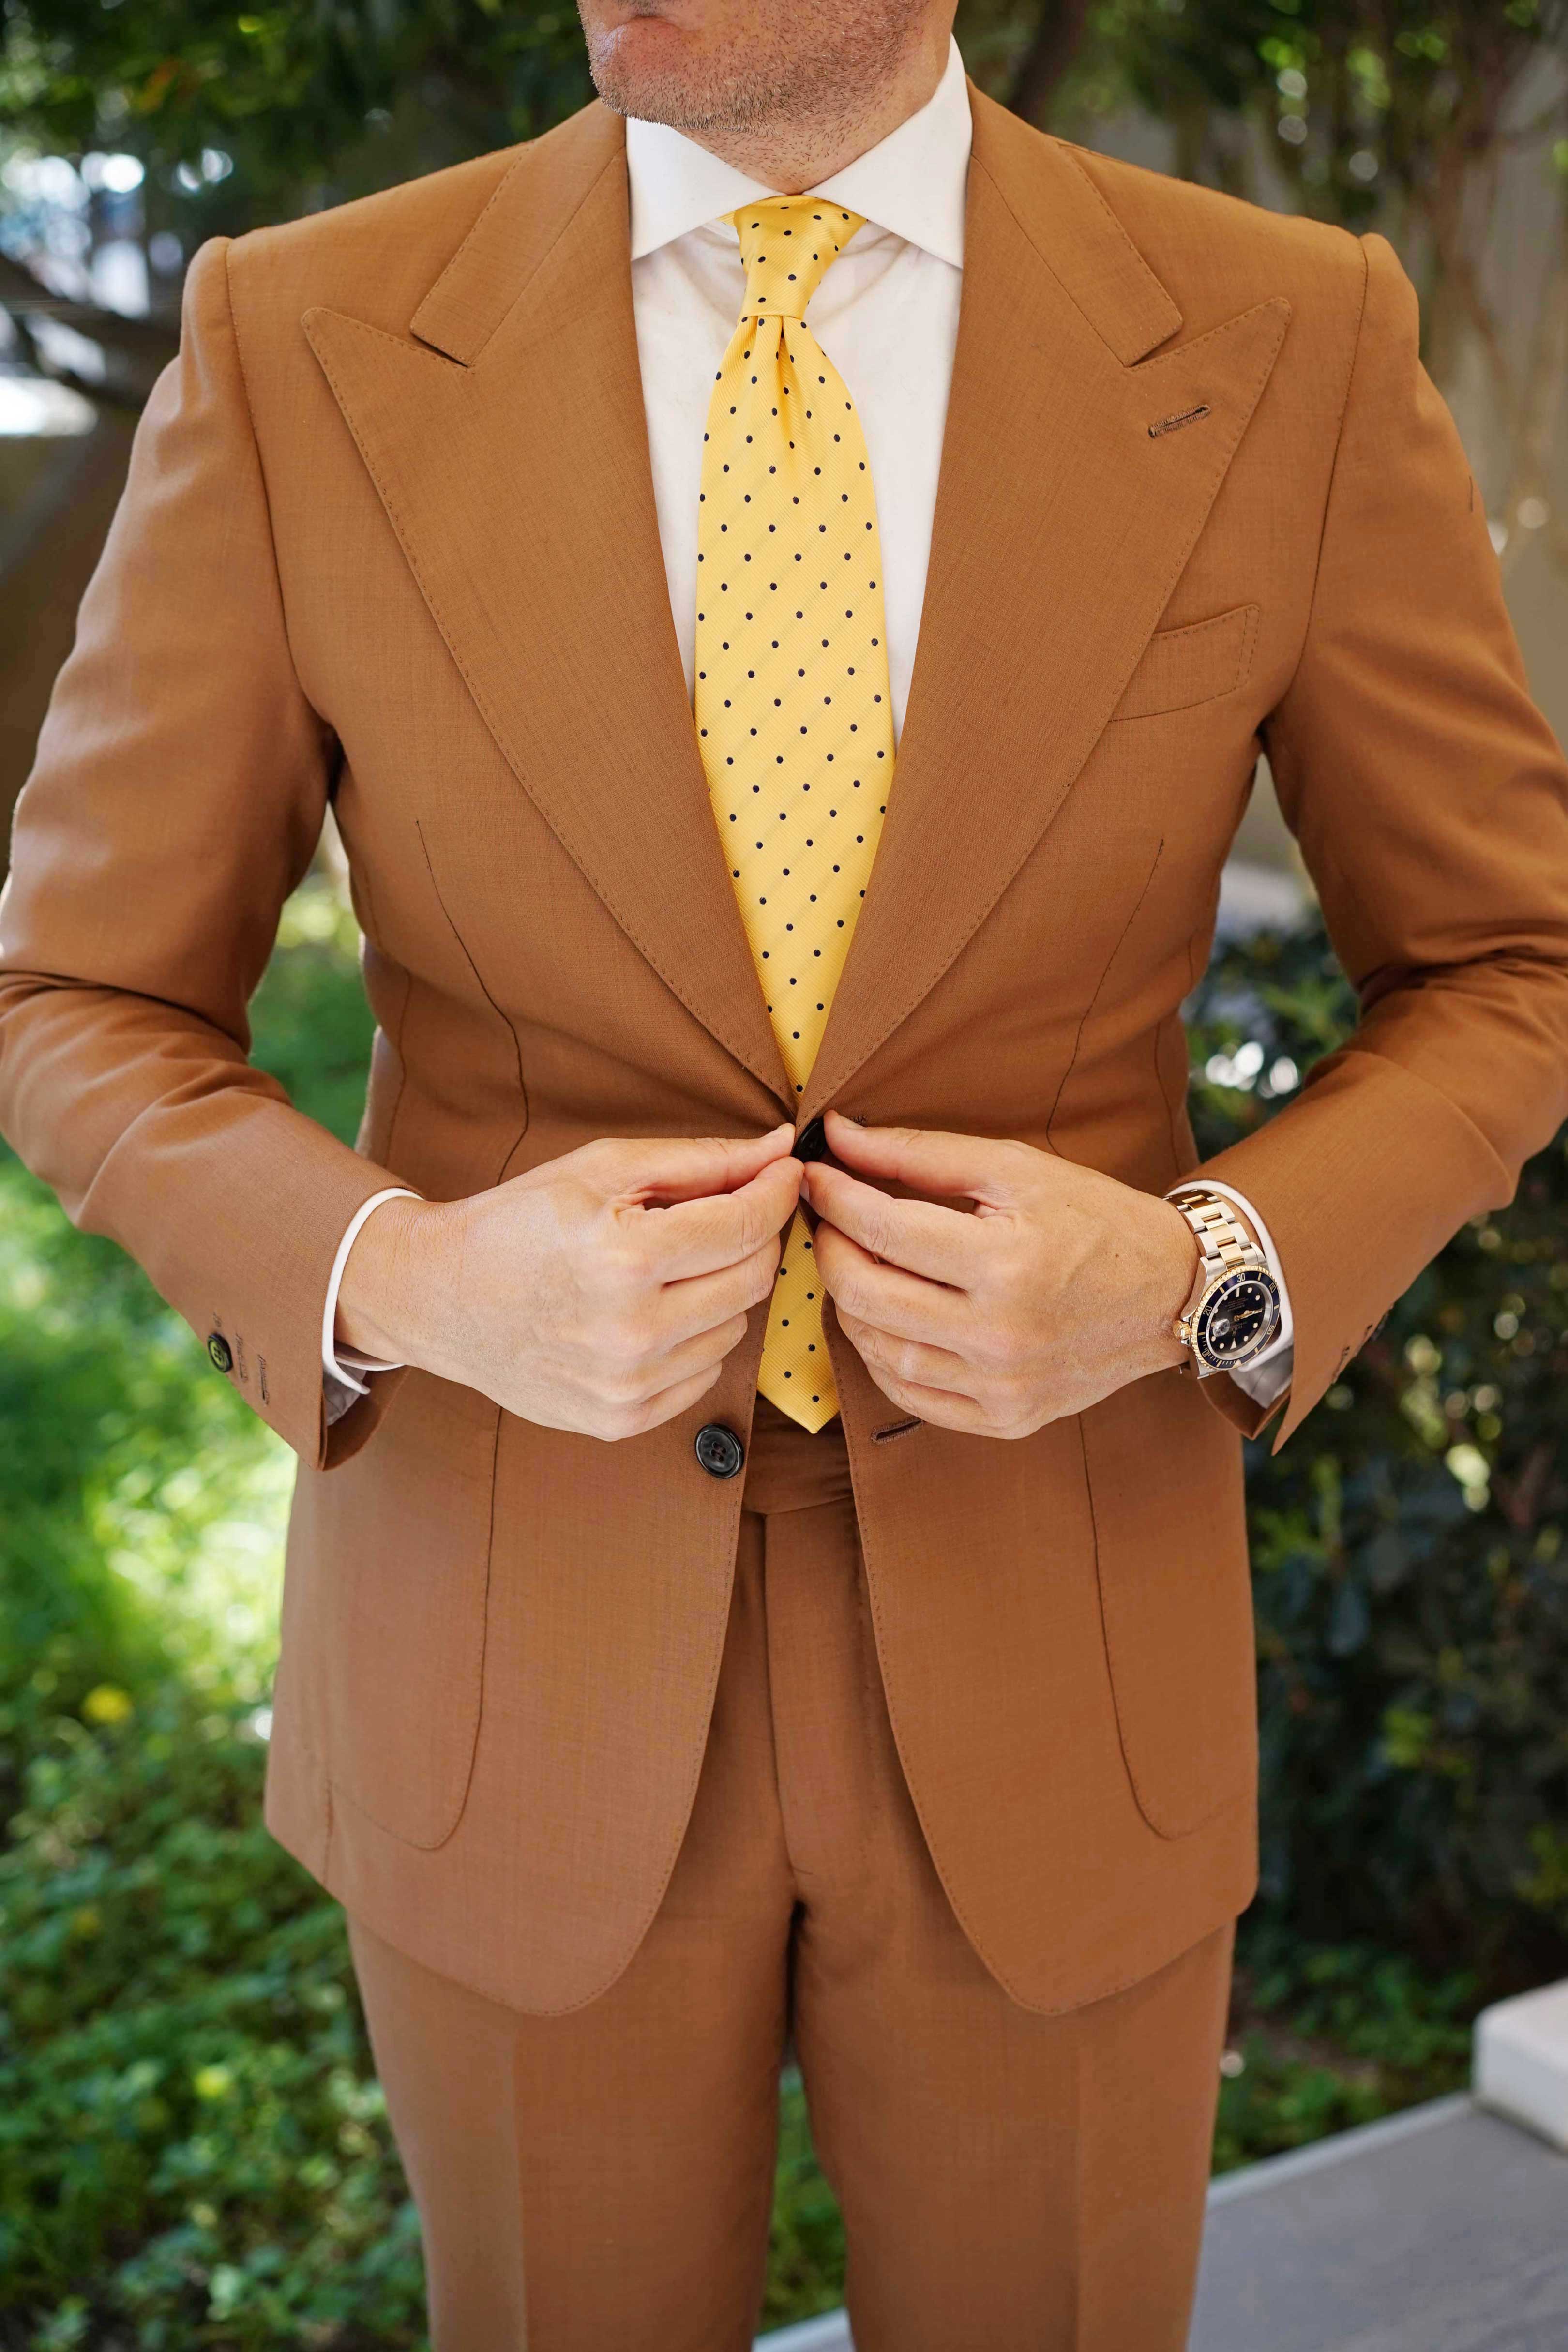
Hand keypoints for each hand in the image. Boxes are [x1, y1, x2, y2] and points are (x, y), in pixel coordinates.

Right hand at [337, 1126, 801, 1439]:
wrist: (442, 1298)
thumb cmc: (521, 1221)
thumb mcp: (602, 1170)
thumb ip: (699, 1161)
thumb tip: (778, 1150)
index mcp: (626, 1260)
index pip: (746, 1226)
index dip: (777, 1191)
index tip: (784, 1171)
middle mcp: (632, 1333)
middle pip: (753, 1279)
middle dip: (753, 1238)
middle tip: (728, 1213)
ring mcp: (628, 1385)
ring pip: (735, 1328)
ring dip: (721, 1290)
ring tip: (669, 1267)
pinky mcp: (622, 1420)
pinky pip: (705, 1375)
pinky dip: (694, 1339)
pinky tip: (652, 1313)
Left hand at [801, 1110, 1198, 1438]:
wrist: (1171, 1293)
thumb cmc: (1093, 1219)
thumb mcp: (1014, 1168)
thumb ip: (919, 1153)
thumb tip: (836, 1136)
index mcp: (1007, 1262)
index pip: (882, 1229)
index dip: (833, 1197)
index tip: (814, 1174)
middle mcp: (1002, 1334)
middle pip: (865, 1296)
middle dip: (829, 1250)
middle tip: (826, 1221)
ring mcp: (1003, 1386)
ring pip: (878, 1352)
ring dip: (847, 1304)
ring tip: (855, 1264)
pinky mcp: (1006, 1418)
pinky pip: (910, 1396)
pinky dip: (880, 1356)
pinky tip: (886, 1319)